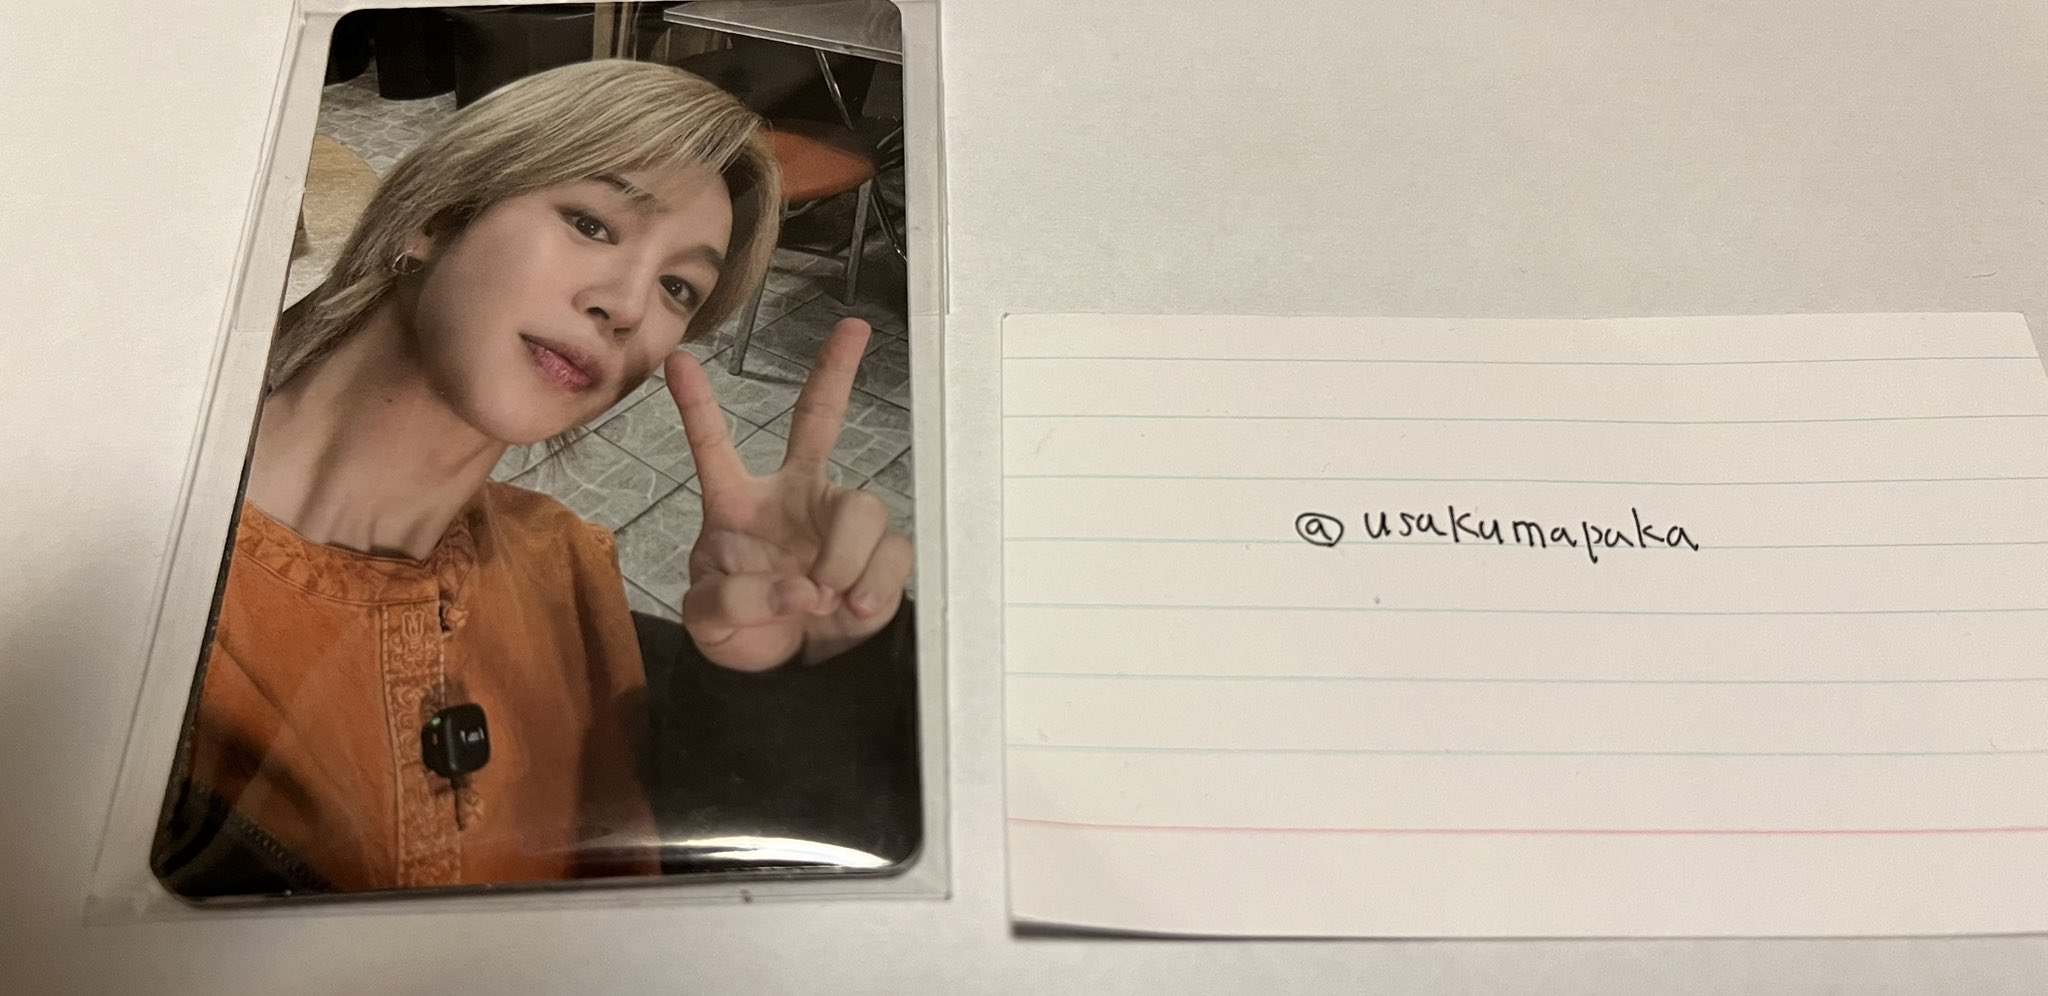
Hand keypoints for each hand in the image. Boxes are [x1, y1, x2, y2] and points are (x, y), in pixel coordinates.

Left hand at [664, 318, 911, 670]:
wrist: (783, 673)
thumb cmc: (739, 630)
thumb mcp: (708, 619)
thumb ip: (734, 597)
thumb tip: (799, 588)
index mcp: (738, 505)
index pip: (716, 449)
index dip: (697, 407)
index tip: (676, 360)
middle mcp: (794, 499)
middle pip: (819, 421)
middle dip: (835, 372)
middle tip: (855, 328)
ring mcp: (838, 524)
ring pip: (862, 506)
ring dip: (846, 556)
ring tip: (828, 598)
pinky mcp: (878, 557)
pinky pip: (892, 554)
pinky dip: (875, 586)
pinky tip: (855, 608)